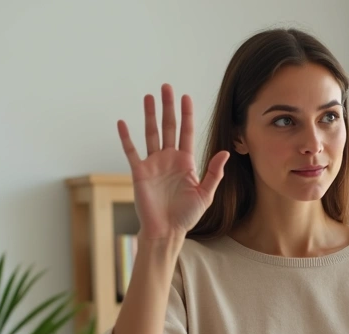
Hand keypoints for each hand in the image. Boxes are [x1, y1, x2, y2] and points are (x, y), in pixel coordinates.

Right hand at [117, 84, 228, 240]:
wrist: (167, 231)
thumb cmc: (187, 216)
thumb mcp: (205, 194)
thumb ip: (214, 173)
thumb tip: (225, 152)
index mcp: (186, 162)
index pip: (186, 132)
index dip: (187, 115)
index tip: (186, 97)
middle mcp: (169, 159)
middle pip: (168, 127)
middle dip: (168, 107)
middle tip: (166, 87)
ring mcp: (153, 164)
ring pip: (151, 133)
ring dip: (150, 115)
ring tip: (149, 97)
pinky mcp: (139, 172)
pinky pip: (131, 151)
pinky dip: (126, 137)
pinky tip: (122, 123)